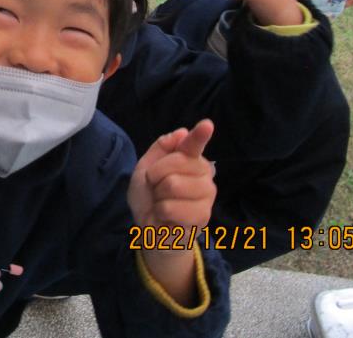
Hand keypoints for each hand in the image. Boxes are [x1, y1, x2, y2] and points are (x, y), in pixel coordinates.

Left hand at [128, 119, 215, 305]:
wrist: (151, 227)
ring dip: (159, 196)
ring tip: (164, 202)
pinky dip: (162, 212)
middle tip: (158, 188)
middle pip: (175, 163)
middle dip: (156, 176)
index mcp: (190, 158)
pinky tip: (168, 216)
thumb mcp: (146, 167)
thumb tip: (181, 132)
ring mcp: (207, 194)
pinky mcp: (203, 215)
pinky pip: (172, 207)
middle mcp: (204, 173)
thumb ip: (161, 149)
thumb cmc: (150, 195)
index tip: (206, 125)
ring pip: (173, 184)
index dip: (199, 135)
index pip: (194, 144)